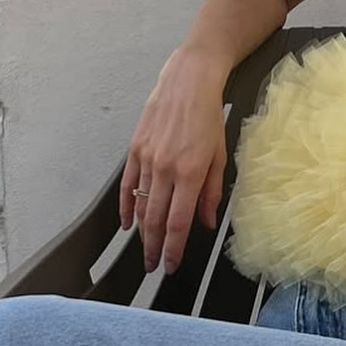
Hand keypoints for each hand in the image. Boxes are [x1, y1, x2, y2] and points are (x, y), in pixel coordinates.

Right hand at [120, 46, 229, 273]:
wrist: (189, 80)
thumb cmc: (209, 114)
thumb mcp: (220, 154)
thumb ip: (212, 191)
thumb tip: (207, 221)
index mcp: (191, 172)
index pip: (179, 222)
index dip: (174, 249)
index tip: (172, 265)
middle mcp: (166, 168)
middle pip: (156, 220)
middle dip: (155, 248)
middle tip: (154, 265)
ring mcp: (147, 159)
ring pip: (141, 206)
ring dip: (143, 232)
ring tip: (146, 248)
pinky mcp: (135, 149)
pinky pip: (127, 186)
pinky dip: (126, 207)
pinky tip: (128, 222)